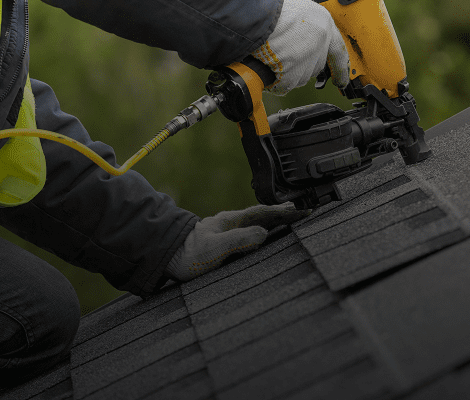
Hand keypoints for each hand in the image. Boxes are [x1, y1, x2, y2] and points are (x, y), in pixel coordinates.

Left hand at [165, 203, 309, 280]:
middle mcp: (231, 222)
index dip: (284, 212)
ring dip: (275, 219)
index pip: (264, 213)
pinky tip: (266, 233)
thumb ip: (238, 240)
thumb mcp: (215, 249)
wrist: (166, 258)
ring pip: (257, 221)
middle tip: (303, 210)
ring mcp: (227, 230)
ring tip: (290, 218)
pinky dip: (264, 228)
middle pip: (263, 214)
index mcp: (231, 221)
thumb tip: (263, 234)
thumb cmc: (187, 256)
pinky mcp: (224, 239)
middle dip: (284, 212)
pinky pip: (250, 230)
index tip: (302, 211)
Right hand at [252, 0, 348, 95]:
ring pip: (301, 77)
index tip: (342, 80)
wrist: (256, 11)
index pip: (338, 51)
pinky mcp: (292, 70)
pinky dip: (276, 82)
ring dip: (287, 73)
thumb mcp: (298, 9)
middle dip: (302, 66)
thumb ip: (306, 25)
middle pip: (316, 66)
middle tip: (285, 57)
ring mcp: (307, 57)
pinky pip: (286, 84)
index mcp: (323, 23)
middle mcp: (320, 41)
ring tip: (271, 58)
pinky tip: (268, 69)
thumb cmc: (270, 7)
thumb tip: (301, 38)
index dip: (340, 68)